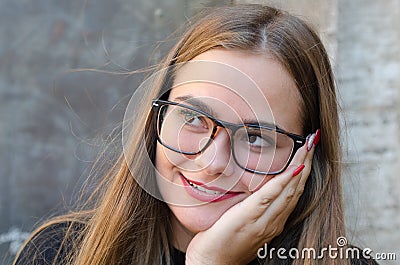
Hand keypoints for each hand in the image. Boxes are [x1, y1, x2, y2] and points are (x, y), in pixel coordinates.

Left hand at [185, 138, 315, 264]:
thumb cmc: (224, 243)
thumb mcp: (244, 223)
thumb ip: (253, 207)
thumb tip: (253, 185)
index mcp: (273, 221)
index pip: (293, 191)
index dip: (303, 170)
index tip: (308, 150)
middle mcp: (273, 221)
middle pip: (295, 188)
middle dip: (306, 163)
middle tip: (313, 140)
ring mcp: (263, 222)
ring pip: (288, 191)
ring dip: (300, 166)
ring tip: (307, 146)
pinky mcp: (248, 219)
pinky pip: (269, 197)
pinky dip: (283, 182)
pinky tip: (292, 169)